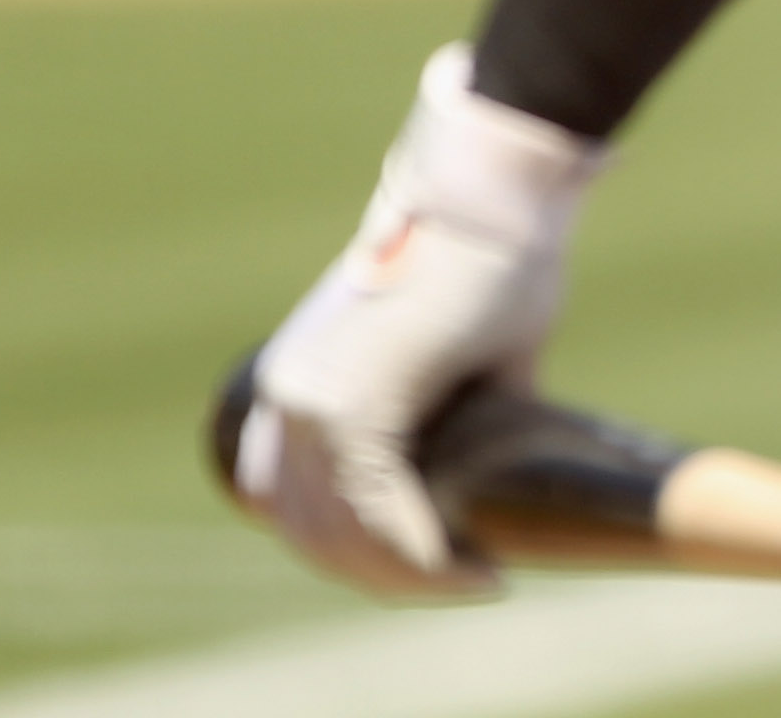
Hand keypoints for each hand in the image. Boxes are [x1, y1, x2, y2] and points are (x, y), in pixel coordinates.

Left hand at [234, 45, 606, 596]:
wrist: (494, 196)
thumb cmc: (492, 261)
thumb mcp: (458, 359)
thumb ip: (445, 416)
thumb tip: (476, 474)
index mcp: (294, 386)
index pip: (293, 500)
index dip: (349, 547)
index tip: (421, 564)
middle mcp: (286, 399)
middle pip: (311, 531)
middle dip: (382, 576)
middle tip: (457, 585)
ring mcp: (314, 404)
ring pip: (340, 535)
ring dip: (408, 575)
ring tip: (474, 581)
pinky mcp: (357, 408)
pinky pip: (381, 514)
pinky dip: (427, 554)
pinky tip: (474, 568)